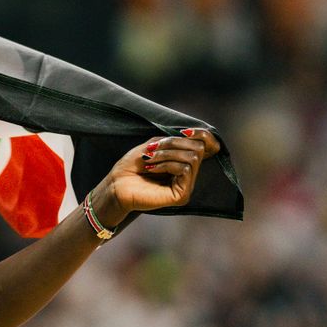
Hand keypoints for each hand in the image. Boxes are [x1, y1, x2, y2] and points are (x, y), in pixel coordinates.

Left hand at [101, 128, 218, 216]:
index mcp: (184, 161)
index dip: (202, 134)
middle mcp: (189, 174)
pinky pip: (184, 169)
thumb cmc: (132, 165)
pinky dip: (166, 164)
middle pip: (198, 148)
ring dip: (167, 153)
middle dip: (173, 143)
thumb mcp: (154, 144)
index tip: (184, 132)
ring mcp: (187, 185)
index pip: (209, 145)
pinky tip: (151, 169)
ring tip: (149, 159)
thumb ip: (174, 139)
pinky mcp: (182, 195)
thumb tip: (192, 135)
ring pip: (192, 157)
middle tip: (152, 149)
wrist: (116, 185)